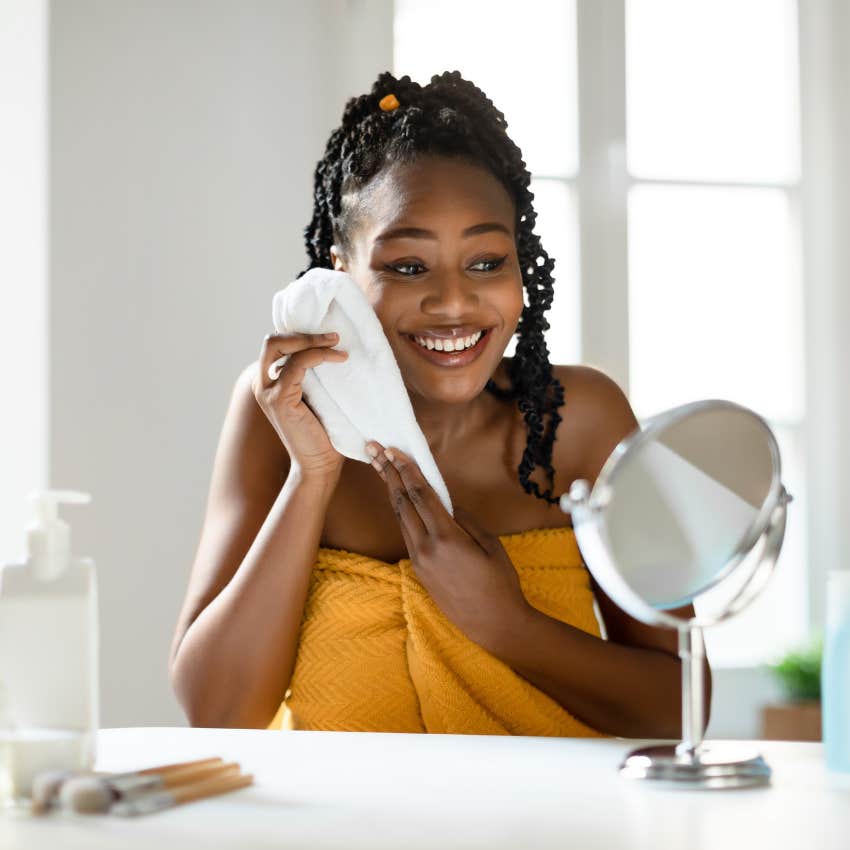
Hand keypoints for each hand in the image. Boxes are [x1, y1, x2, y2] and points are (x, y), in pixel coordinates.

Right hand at [252, 332, 347, 478]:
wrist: (320, 464)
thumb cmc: (323, 432)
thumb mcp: (317, 395)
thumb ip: (313, 374)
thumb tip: (332, 344)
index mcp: (269, 382)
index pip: (277, 344)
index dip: (301, 334)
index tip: (330, 335)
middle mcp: (262, 384)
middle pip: (272, 340)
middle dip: (303, 333)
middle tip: (333, 336)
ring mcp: (267, 392)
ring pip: (282, 347)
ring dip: (314, 341)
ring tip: (338, 344)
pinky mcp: (279, 400)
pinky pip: (297, 364)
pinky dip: (319, 356)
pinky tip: (339, 359)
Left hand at [367, 441, 532, 652]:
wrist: (494, 624)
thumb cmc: (500, 583)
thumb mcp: (490, 544)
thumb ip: (466, 521)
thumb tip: (448, 506)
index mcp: (446, 538)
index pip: (420, 496)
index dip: (407, 471)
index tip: (396, 451)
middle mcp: (426, 549)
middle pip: (401, 504)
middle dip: (389, 475)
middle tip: (376, 452)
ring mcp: (419, 562)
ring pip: (400, 519)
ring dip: (392, 493)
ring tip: (382, 470)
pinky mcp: (418, 572)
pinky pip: (407, 535)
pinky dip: (401, 513)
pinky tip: (400, 501)